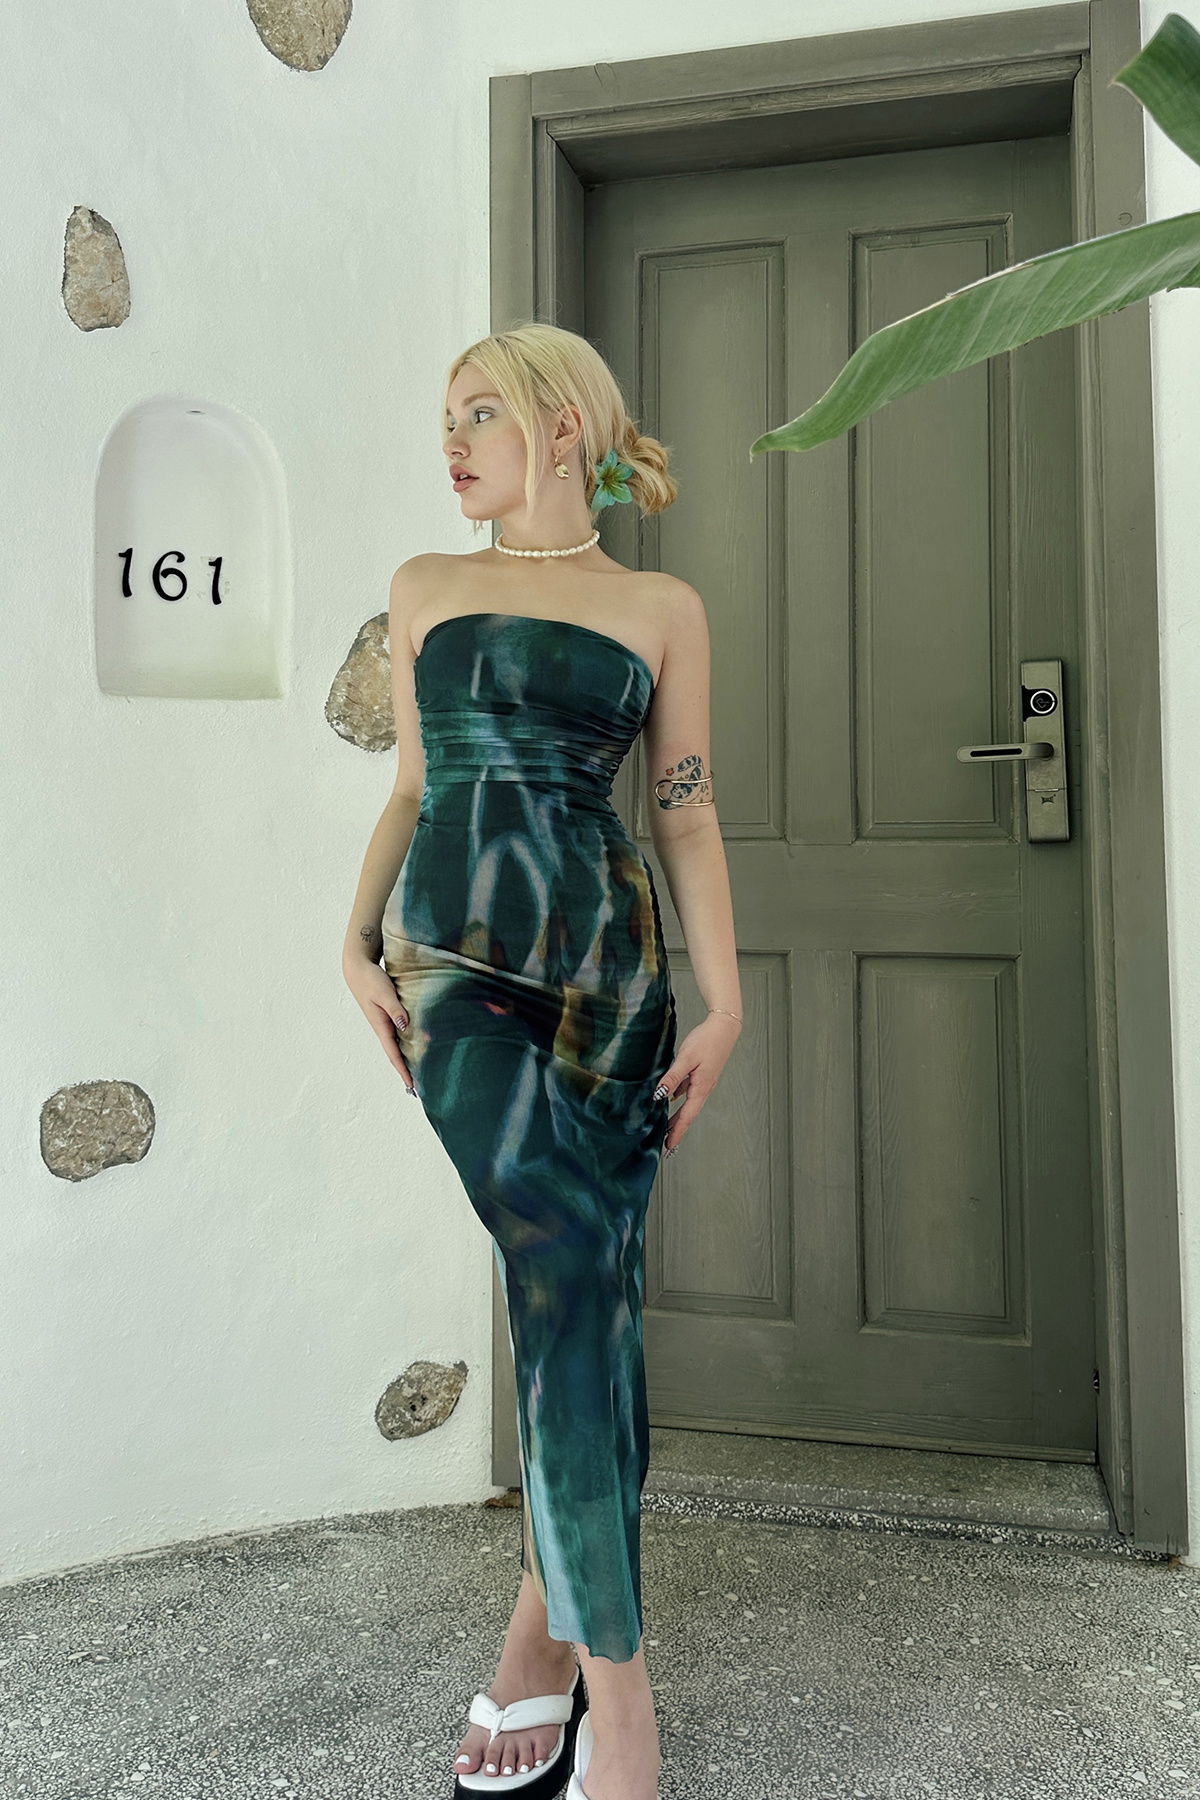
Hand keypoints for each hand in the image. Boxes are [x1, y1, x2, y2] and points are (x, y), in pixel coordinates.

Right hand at [343, 956, 416, 1092]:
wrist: (359, 969)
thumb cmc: (371, 980)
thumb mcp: (385, 994)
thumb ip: (396, 1010)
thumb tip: (405, 1027)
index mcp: (381, 1026)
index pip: (394, 1054)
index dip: (403, 1071)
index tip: (412, 1086)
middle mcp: (383, 1028)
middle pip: (396, 1055)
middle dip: (405, 1070)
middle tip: (417, 1087)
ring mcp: (385, 1023)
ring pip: (398, 1045)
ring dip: (407, 1059)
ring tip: (419, 1072)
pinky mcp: (388, 1015)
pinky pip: (400, 1034)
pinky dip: (407, 1043)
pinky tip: (416, 1046)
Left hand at [656, 1012, 740, 1155]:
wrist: (724, 1027)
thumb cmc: (707, 1041)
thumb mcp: (686, 1059)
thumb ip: (672, 1078)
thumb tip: (659, 1096)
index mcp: (700, 1088)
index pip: (686, 1116)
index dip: (677, 1132)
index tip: (669, 1147)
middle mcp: (703, 1089)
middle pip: (688, 1114)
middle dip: (678, 1129)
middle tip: (668, 1145)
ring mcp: (703, 1082)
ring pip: (689, 1104)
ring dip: (679, 1117)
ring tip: (668, 1127)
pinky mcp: (702, 1074)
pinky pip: (689, 1092)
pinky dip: (680, 1100)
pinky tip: (672, 1099)